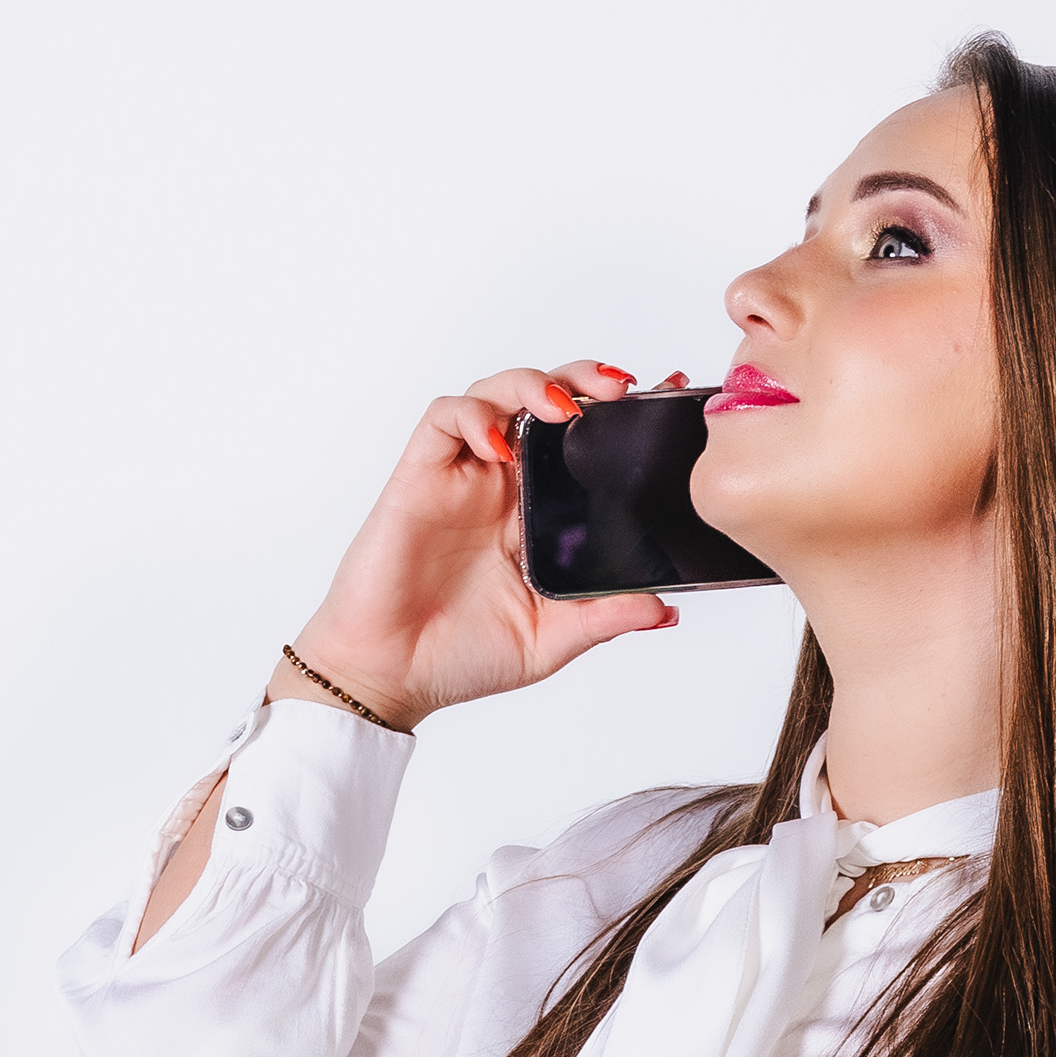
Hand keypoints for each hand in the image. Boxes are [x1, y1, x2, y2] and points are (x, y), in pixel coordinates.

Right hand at [274, 361, 676, 732]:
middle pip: (546, 400)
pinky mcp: (420, 477)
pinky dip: (475, 418)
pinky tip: (499, 446)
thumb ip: (605, 617)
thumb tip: (664, 608)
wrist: (391, 677)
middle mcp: (503, 486)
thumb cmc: (461, 656)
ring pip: (497, 394)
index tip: (663, 396)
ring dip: (533, 384)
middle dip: (585, 379)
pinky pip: (445, 419)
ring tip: (564, 407)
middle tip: (621, 389)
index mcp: (538, 515)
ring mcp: (463, 477)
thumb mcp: (552, 640)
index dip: (619, 414)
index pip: (583, 444)